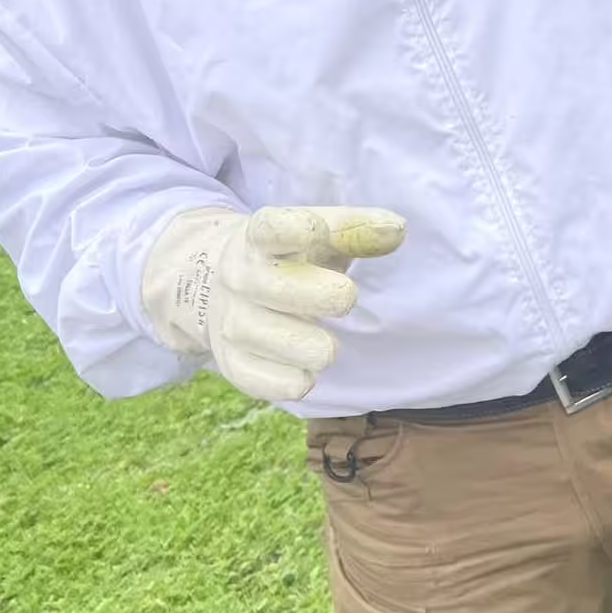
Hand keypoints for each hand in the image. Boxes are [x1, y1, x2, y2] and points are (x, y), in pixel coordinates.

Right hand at [141, 206, 406, 402]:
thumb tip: (396, 230)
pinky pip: (267, 383)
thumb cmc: (289, 257)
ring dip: (319, 346)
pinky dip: (296, 381)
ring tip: (325, 342)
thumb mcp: (317, 236)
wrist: (216, 287)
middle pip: (283, 289)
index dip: (298, 230)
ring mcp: (231, 322)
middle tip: (346, 298)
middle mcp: (239, 278)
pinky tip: (307, 370)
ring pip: (284, 342)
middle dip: (330, 296)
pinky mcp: (231, 363)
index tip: (322, 232)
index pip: (271, 229)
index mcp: (259, 237)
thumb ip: (355, 231)